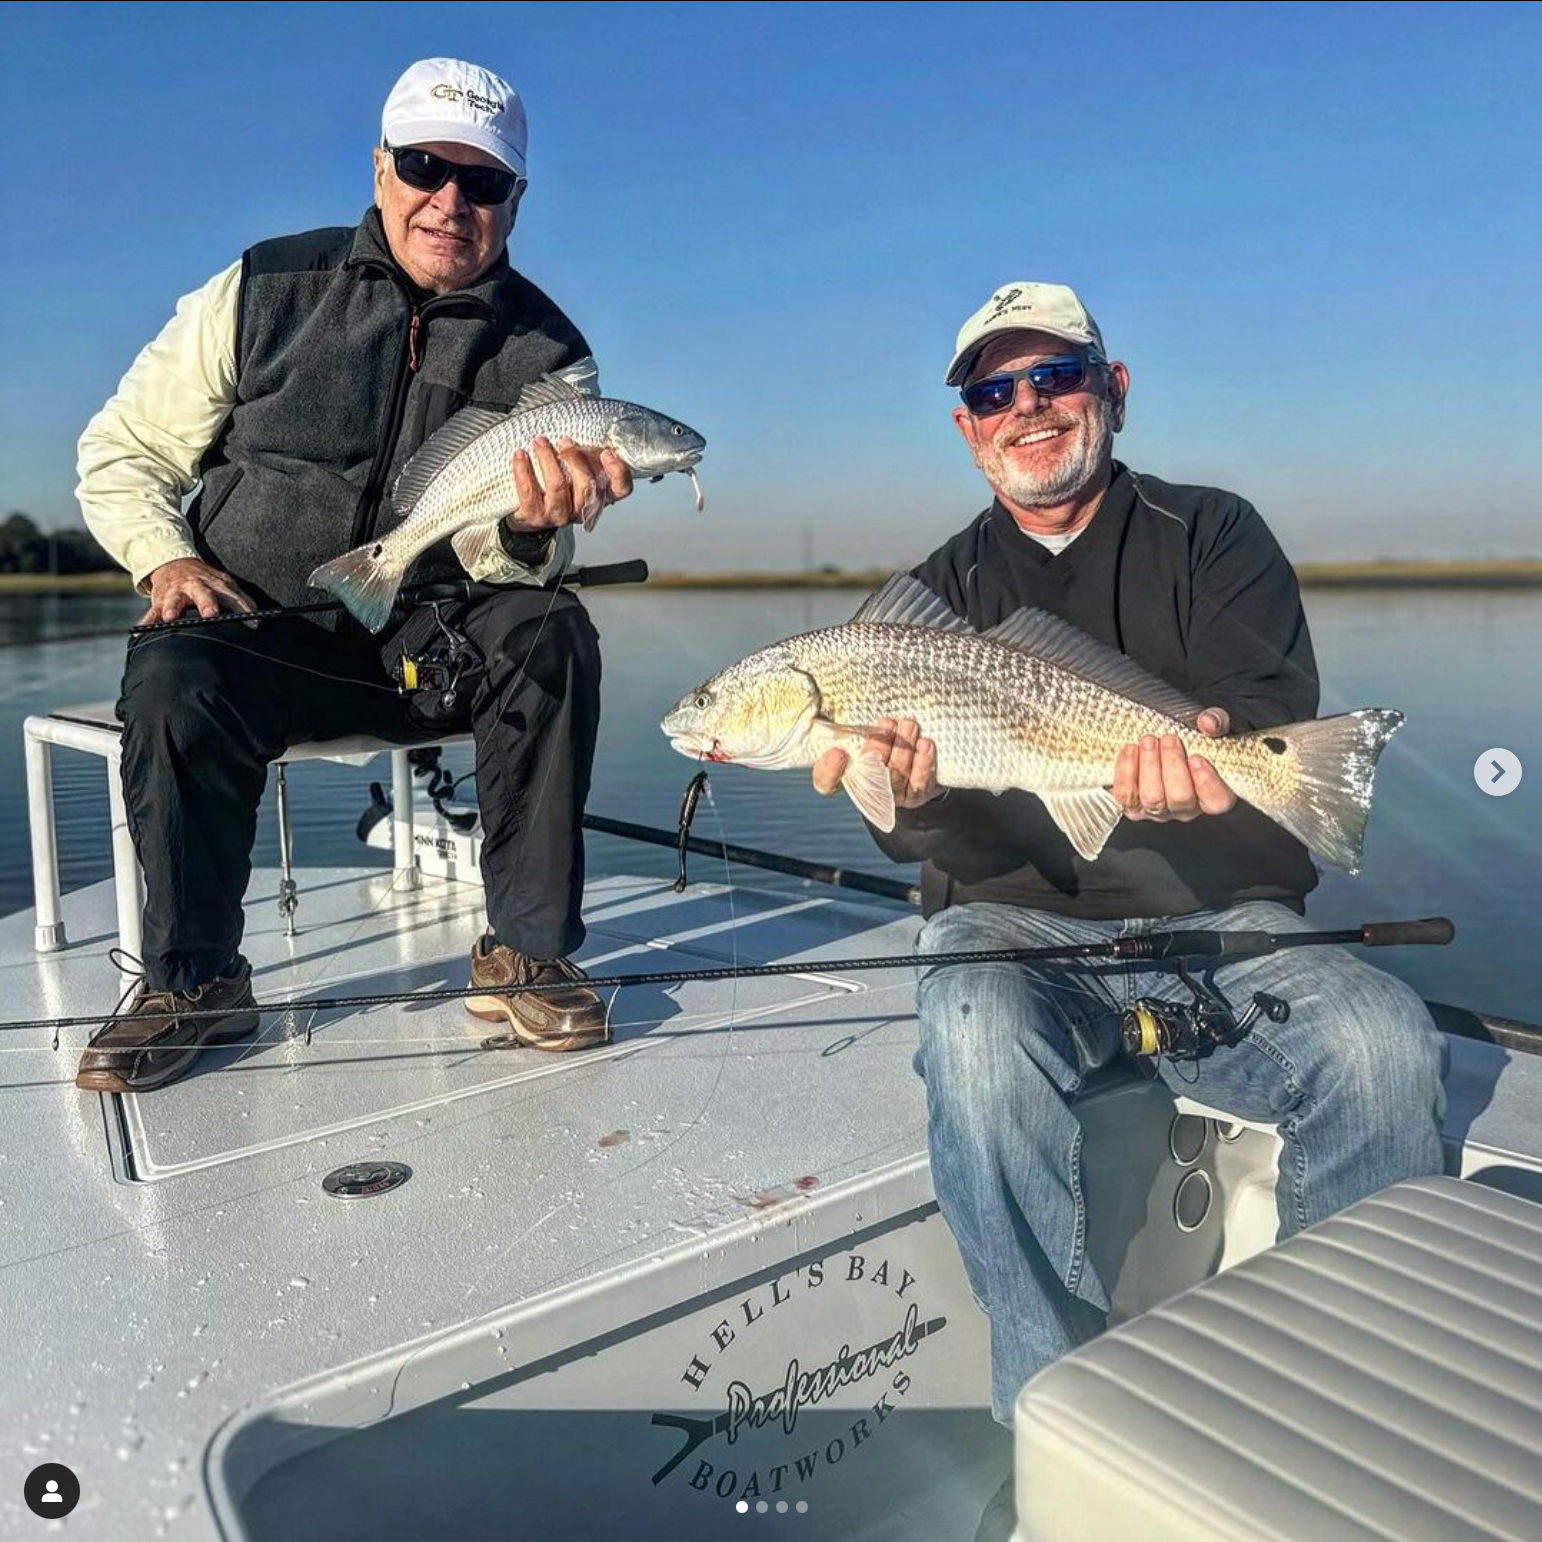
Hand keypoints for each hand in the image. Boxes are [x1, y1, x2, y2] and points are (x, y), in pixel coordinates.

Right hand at [140, 557, 255, 625]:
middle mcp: (196, 586)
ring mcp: (176, 592)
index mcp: (216, 584)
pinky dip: (147, 620)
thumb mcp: (225, 585)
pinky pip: (152, 611)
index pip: (233, 598)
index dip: (243, 609)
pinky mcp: (160, 600)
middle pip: (203, 594)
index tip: (253, 623)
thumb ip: (241, 602)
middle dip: (206, 604)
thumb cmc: (205, 581)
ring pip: (173, 600)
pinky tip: (143, 629)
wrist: (174, 563)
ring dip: (172, 608)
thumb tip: (257, 621)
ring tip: (170, 617)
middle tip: (211, 615)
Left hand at [508, 437, 633, 530]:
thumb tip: (589, 424)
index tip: (606, 453)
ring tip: (539, 441)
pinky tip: (520, 454)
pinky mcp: (535, 516)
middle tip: (564, 440)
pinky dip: (524, 469)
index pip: (621, 489)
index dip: (617, 472)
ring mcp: (559, 515)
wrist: (529, 512)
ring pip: (558, 486)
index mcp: (599, 495)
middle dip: (576, 458)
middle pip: (587, 485)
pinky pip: (529, 491)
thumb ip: (588, 453)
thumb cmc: (558, 482)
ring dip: (548, 459)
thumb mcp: (577, 468)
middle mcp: (582, 508)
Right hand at [812, 717, 942, 808]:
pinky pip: (919, 784)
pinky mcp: (914, 794)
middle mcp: (864, 788)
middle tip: (887, 723)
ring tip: (909, 724)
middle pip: (867, 777)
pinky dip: (923, 763)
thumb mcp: (854, 724)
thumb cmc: (875, 732)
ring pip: (895, 778)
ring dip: (903, 750)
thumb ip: (840, 716)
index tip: (837, 753)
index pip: (825, 781)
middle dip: (878, 748)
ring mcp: (890, 794)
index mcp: (841, 773)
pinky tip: (925, 744)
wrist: (908, 751)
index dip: (829, 771)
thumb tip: (825, 696)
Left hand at [1112, 708, 1235, 822]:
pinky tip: (1130, 749)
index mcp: (1211, 794)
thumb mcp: (1211, 726)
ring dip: (1149, 766)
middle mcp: (1185, 808)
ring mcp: (1157, 810)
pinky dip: (1126, 771)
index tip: (1197, 757)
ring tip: (1148, 740)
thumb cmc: (1191, 738)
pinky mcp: (1132, 805)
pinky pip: (1126, 795)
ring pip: (1152, 798)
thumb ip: (1217, 722)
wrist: (1157, 743)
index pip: (1217, 801)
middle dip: (1173, 765)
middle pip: (1181, 798)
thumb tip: (1208, 723)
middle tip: (1168, 739)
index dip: (1207, 783)